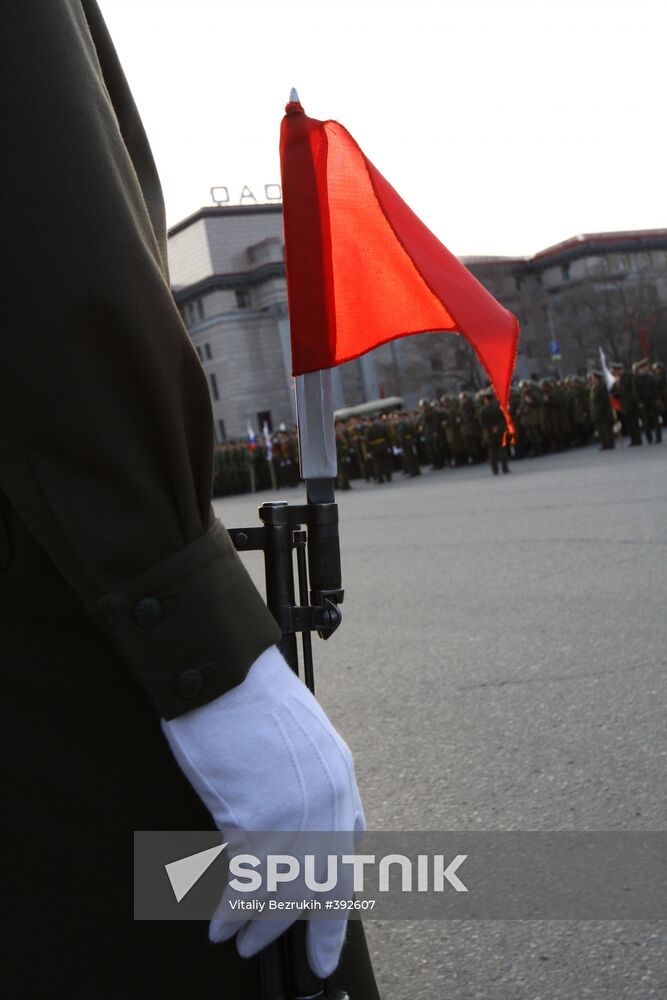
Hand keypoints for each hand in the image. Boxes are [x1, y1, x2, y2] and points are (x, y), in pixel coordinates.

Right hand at [161, 645, 364, 977]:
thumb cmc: (253, 697)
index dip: (339, 892)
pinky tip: (221, 925)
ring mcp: (297, 816)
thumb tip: (293, 817)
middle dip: (316, 928)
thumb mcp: (303, 737)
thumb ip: (309, 779)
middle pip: (326, 884)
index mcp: (341, 778)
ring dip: (262, 925)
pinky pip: (247, 883)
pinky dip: (233, 912)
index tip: (334, 923)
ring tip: (242, 944)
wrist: (228, 673)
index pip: (349, 848)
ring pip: (285, 892)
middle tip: (308, 958)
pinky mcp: (259, 822)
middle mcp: (328, 803)